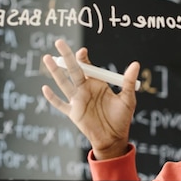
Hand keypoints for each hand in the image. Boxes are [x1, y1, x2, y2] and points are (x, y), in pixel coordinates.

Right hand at [41, 39, 140, 159]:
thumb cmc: (121, 119)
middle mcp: (85, 90)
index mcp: (97, 84)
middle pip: (73, 70)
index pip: (87, 66)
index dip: (83, 58)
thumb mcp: (128, 99)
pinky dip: (52, 98)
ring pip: (64, 83)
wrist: (114, 138)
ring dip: (55, 72)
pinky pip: (60, 104)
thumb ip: (128, 82)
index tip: (82, 51)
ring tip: (47, 58)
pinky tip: (44, 89)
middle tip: (59, 42)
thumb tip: (135, 64)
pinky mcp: (73, 113)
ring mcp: (77, 101)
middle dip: (66, 57)